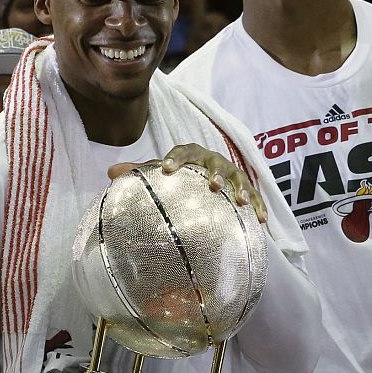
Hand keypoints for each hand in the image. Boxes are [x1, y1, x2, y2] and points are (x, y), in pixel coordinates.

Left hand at [108, 144, 266, 223]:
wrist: (205, 177)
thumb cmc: (180, 175)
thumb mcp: (161, 173)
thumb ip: (140, 172)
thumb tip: (110, 172)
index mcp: (192, 153)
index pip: (183, 151)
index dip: (175, 159)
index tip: (167, 170)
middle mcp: (213, 160)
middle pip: (216, 163)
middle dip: (216, 174)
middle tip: (213, 186)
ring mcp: (232, 173)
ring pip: (238, 177)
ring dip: (240, 188)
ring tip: (239, 201)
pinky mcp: (245, 187)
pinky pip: (255, 195)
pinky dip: (259, 206)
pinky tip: (261, 221)